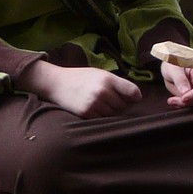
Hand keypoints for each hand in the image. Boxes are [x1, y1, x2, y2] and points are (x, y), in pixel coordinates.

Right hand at [15, 60, 141, 118]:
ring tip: (101, 105)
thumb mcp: (100, 74)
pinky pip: (102, 119)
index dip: (135, 97)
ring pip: (113, 114)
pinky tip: (95, 110)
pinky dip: (101, 117)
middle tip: (110, 101)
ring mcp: (94, 103)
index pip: (132, 91)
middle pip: (123, 105)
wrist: (57, 83)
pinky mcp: (86, 113)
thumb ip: (116, 83)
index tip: (134, 99)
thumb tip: (135, 97)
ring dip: (111, 112)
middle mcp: (103, 91)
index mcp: (108, 79)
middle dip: (120, 104)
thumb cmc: (81, 78)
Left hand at [161, 62, 192, 107]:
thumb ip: (180, 79)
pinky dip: (183, 104)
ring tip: (171, 100)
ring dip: (184, 104)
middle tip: (172, 100)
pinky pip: (192, 103)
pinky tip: (173, 101)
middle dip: (188, 101)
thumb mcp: (173, 69)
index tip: (183, 98)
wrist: (171, 66)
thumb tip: (185, 92)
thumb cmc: (172, 63)